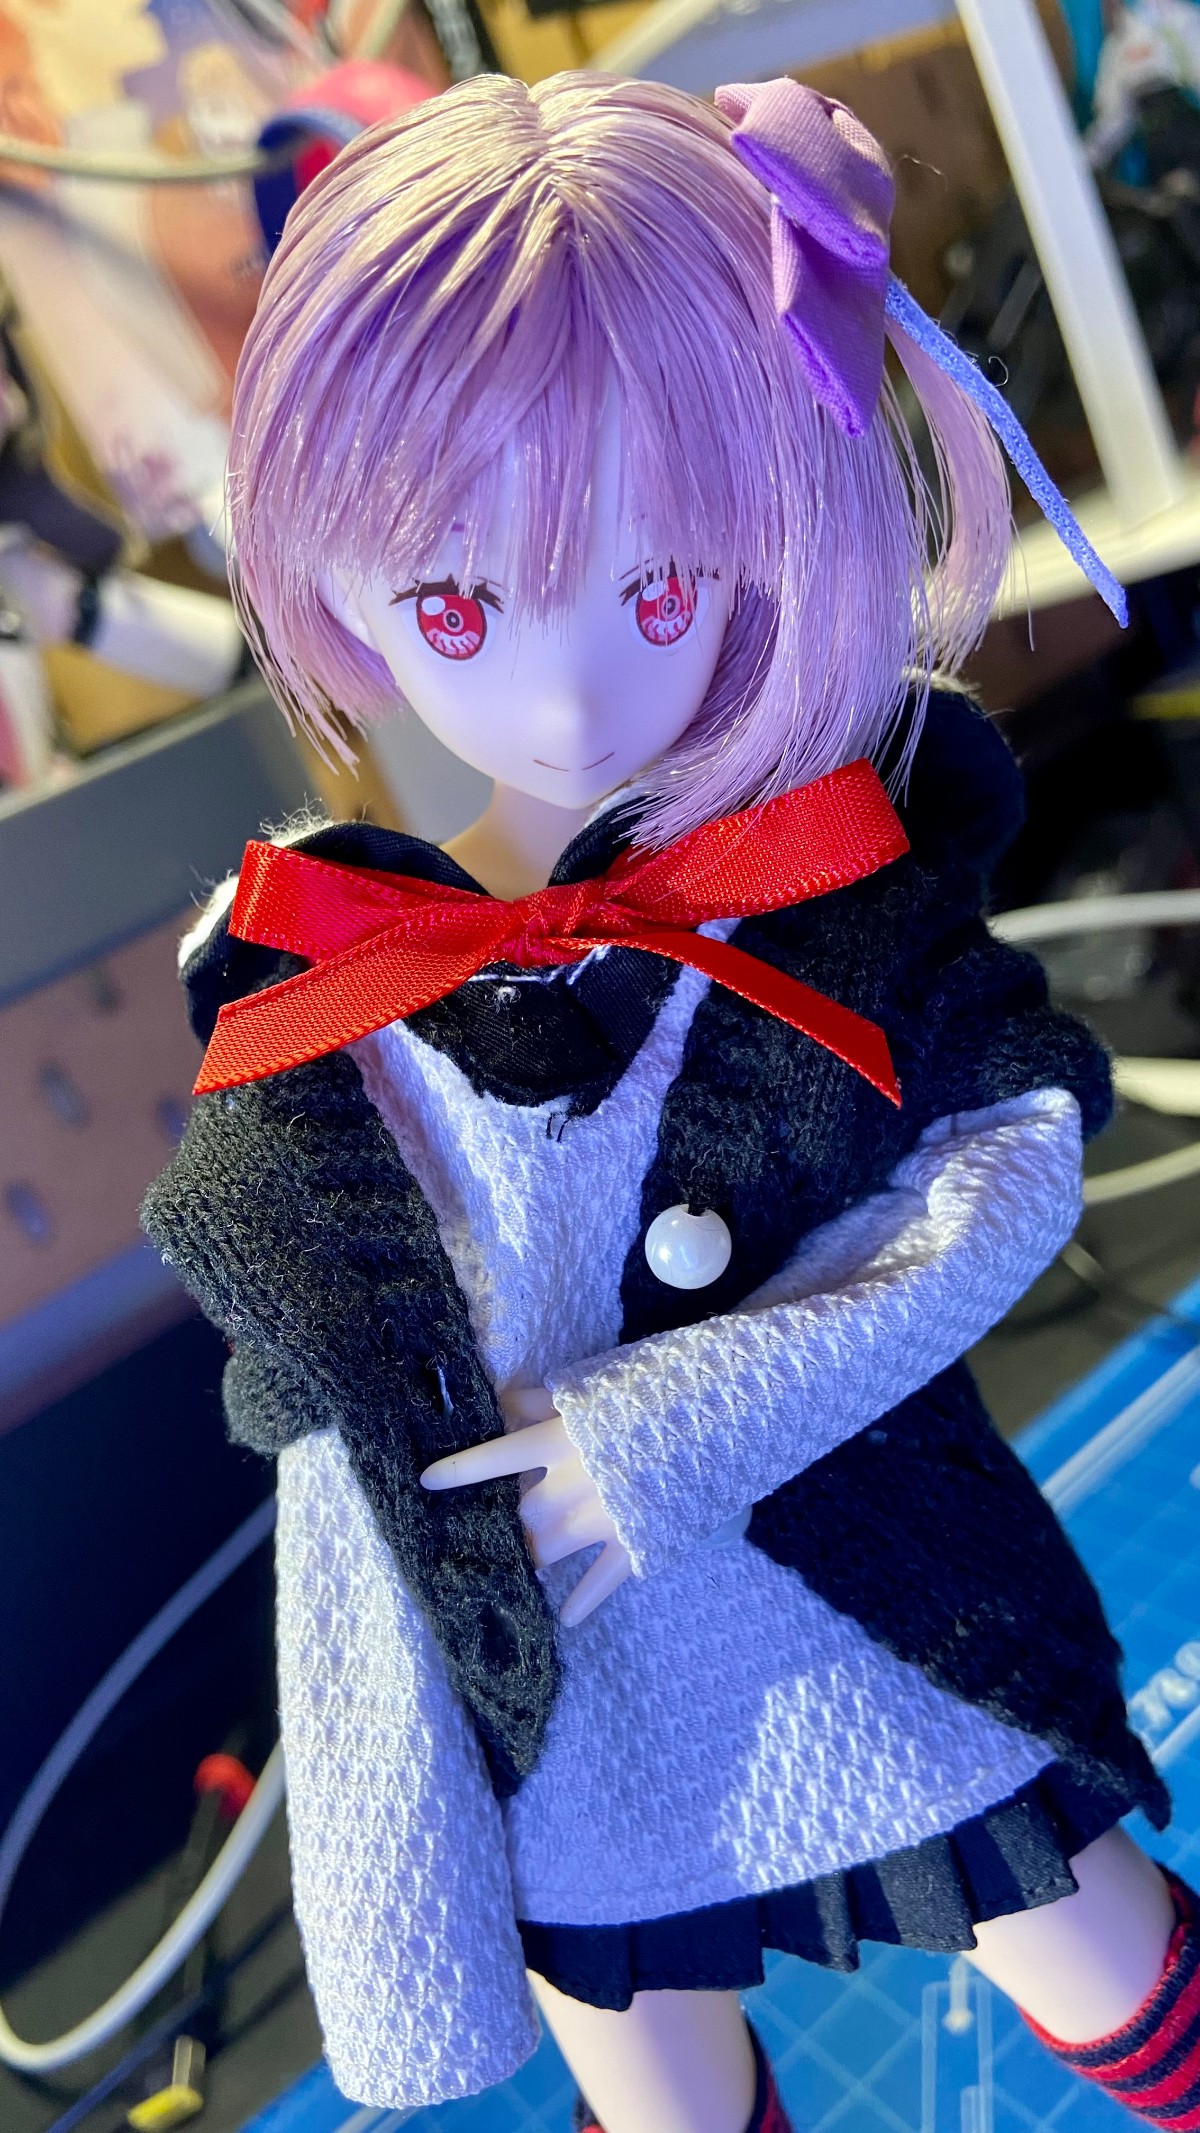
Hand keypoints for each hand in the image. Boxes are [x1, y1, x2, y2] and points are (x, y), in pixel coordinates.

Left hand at [420, 1383, 631, 1626]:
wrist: (722, 1416)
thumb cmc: (654, 1396)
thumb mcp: (597, 1389)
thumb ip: (545, 1400)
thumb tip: (503, 1402)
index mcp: (560, 1439)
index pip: (495, 1458)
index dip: (458, 1470)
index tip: (426, 1481)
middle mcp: (573, 1483)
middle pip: (520, 1515)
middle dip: (502, 1525)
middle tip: (484, 1534)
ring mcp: (604, 1517)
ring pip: (547, 1549)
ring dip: (529, 1558)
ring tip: (516, 1567)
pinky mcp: (637, 1541)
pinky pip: (601, 1580)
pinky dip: (582, 1601)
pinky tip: (568, 1619)